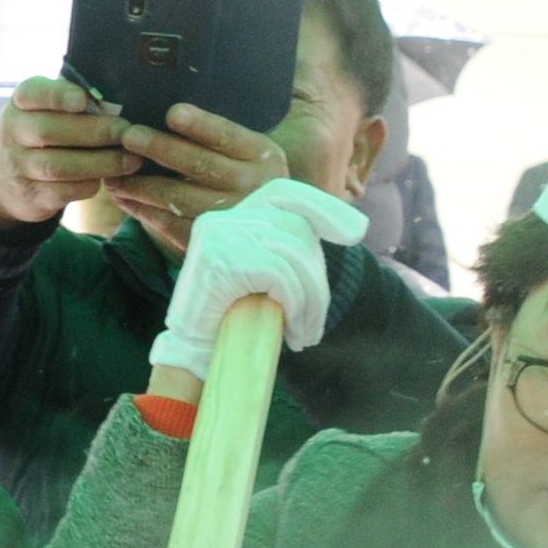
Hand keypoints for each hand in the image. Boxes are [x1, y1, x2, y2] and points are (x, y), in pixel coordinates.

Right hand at [0, 77, 136, 232]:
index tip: (82, 100)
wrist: (1, 179)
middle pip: (50, 132)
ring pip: (60, 166)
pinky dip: (91, 183)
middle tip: (126, 132)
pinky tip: (110, 177)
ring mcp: (18, 167)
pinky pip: (65, 191)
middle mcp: (13, 133)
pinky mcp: (31, 196)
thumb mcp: (43, 109)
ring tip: (131, 159)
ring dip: (101, 163)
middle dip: (95, 132)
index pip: (32, 93)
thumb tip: (115, 106)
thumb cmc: (40, 133)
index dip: (57, 96)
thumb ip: (73, 101)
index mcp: (20, 103)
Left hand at [114, 101, 294, 242]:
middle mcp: (249, 185)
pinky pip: (170, 224)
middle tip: (128, 136)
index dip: (200, 124)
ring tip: (114, 173)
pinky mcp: (211, 240)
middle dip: (158, 148)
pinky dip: (143, 211)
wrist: (276, 234)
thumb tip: (169, 116)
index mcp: (262, 155)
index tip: (172, 113)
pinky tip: (124, 199)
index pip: (227, 136)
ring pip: (176, 196)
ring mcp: (230, 215)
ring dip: (139, 184)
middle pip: (197, 164)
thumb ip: (220, 139)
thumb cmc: (252, 182)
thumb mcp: (251, 156)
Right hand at [153, 178, 366, 381]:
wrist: (190, 355)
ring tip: (306, 333)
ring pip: (293, 255)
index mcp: (230, 217)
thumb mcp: (261, 277)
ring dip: (310, 301)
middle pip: (296, 228)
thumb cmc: (229, 321)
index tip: (356, 231)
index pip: (284, 192)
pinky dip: (296, 305)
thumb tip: (347, 228)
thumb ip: (285, 249)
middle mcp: (222, 219)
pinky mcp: (221, 259)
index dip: (324, 207)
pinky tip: (292, 330)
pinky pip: (280, 275)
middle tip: (314, 322)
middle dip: (317, 277)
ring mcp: (219, 235)